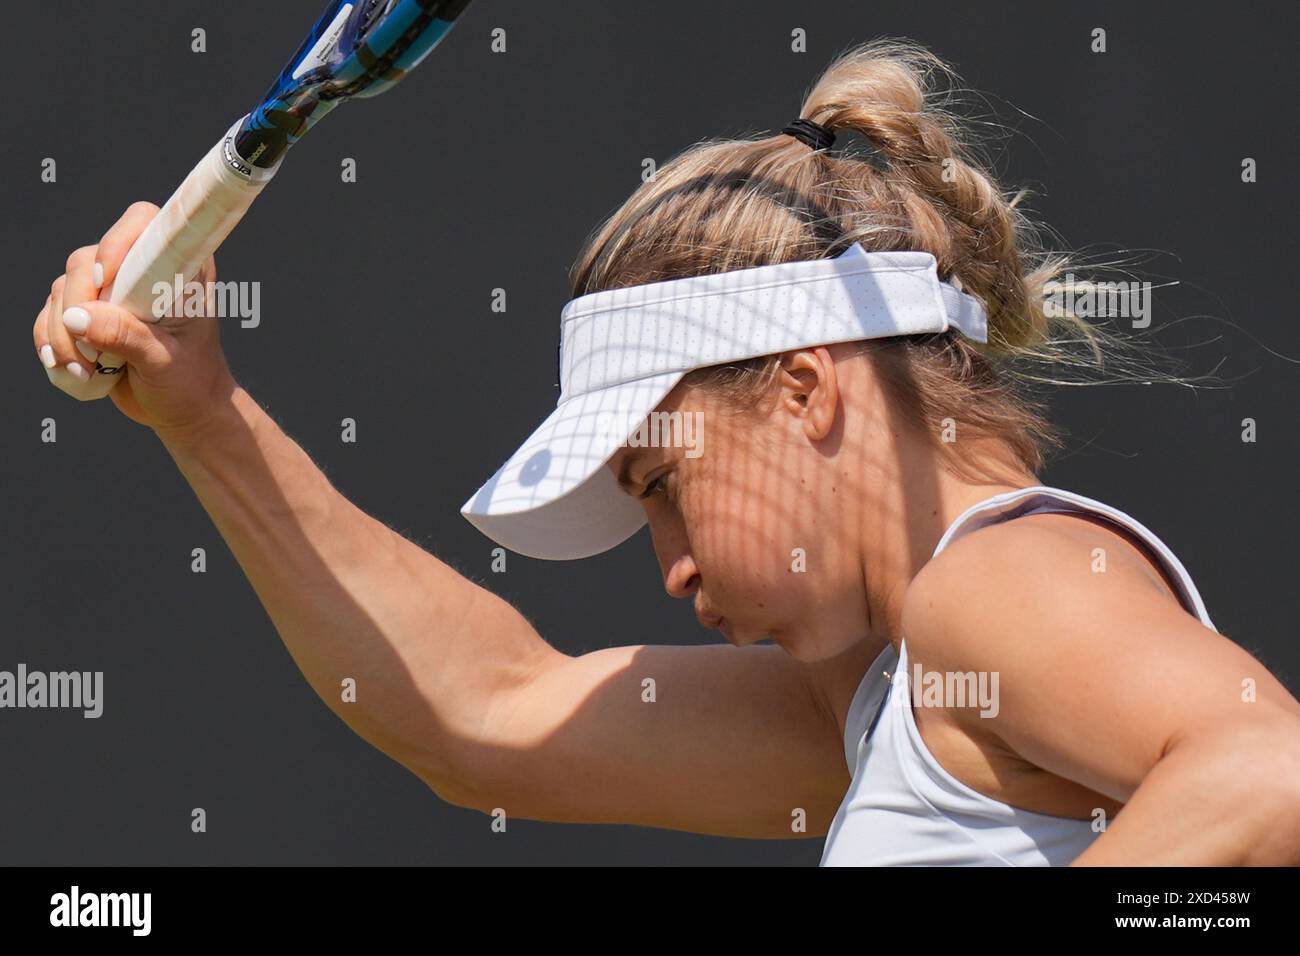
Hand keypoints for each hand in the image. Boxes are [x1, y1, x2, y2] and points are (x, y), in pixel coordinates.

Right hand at [32, 201, 237, 436]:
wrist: (184, 411)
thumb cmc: (190, 382)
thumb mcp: (164, 361)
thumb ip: (126, 337)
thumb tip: (77, 317)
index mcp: (178, 270)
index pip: (144, 223)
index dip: (118, 242)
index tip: (107, 277)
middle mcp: (141, 271)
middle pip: (86, 261)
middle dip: (79, 307)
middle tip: (92, 351)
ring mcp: (111, 290)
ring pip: (62, 289)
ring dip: (65, 334)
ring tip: (88, 371)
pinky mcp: (88, 312)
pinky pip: (50, 313)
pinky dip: (52, 342)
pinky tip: (71, 369)